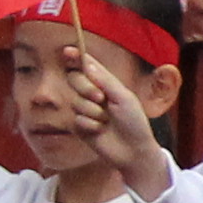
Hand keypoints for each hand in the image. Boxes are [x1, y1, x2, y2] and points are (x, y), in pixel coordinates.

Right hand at [68, 49, 179, 202]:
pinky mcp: (79, 126)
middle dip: (85, 87)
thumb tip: (87, 63)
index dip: (76, 58)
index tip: (68, 51)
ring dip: (92, 111)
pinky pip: (76, 119)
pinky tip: (101, 131)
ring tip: (106, 120)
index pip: (86, 66)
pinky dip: (90, 125)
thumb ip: (105, 80)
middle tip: (100, 98)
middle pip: (75, 79)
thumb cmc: (134, 122)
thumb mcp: (123, 97)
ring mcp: (84, 110)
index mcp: (105, 84)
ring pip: (75, 101)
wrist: (133, 150)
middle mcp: (92, 94)